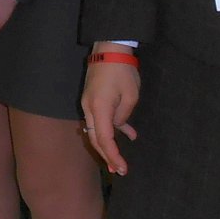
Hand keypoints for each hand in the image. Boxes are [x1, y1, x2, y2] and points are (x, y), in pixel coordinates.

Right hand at [81, 48, 139, 174]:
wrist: (110, 48)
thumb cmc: (123, 71)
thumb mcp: (131, 96)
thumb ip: (124, 115)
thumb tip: (119, 125)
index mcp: (99, 108)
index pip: (104, 139)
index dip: (113, 156)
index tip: (123, 169)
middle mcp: (89, 108)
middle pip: (95, 138)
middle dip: (107, 155)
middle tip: (118, 170)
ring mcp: (88, 104)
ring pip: (96, 131)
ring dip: (107, 145)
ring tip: (118, 159)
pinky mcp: (92, 99)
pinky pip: (100, 119)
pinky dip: (111, 128)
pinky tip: (127, 134)